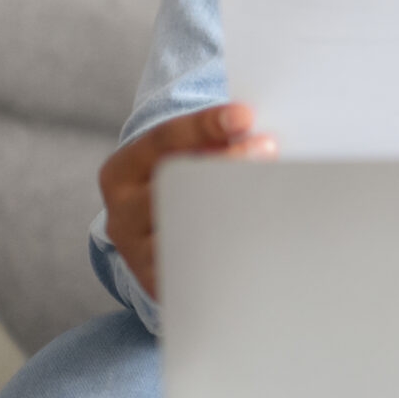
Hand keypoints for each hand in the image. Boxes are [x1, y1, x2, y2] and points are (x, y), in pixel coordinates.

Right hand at [100, 103, 276, 299]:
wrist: (152, 233)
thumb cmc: (183, 180)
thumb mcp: (184, 156)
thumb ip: (215, 142)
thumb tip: (262, 135)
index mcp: (124, 170)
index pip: (163, 140)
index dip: (204, 125)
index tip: (245, 116)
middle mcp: (123, 211)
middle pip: (174, 185)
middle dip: (226, 165)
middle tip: (268, 151)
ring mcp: (136, 250)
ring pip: (184, 229)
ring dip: (235, 209)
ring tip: (276, 196)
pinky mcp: (158, 281)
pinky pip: (193, 268)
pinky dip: (227, 252)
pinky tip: (261, 238)